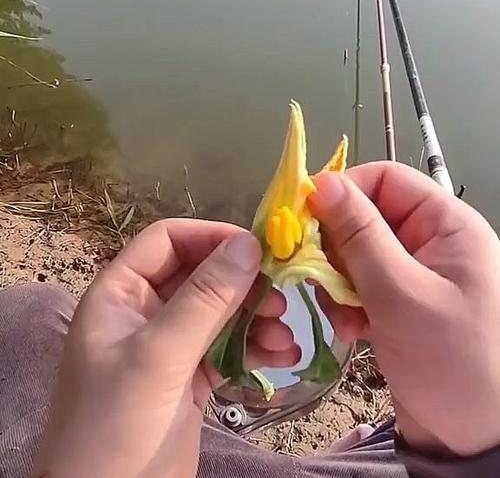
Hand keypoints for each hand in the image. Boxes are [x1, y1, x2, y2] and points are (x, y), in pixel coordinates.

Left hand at [33, 220, 298, 477]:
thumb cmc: (117, 424)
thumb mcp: (159, 356)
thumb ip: (205, 298)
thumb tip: (249, 243)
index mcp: (120, 293)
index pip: (167, 241)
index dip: (211, 237)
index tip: (258, 248)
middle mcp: (144, 312)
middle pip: (200, 275)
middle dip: (242, 284)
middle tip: (282, 298)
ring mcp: (168, 347)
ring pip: (219, 313)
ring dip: (255, 318)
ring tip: (284, 336)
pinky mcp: (189, 379)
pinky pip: (227, 349)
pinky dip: (254, 349)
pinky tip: (282, 358)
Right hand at [310, 162, 499, 456]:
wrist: (474, 438)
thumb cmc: (457, 363)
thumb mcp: (402, 294)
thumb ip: (359, 237)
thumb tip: (322, 184)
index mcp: (446, 224)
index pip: (385, 179)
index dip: (343, 190)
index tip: (305, 215)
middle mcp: (430, 242)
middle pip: (364, 216)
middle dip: (335, 246)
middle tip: (319, 276)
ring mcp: (414, 274)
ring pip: (355, 252)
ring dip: (337, 280)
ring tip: (341, 312)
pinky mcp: (399, 303)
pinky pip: (360, 284)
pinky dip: (346, 302)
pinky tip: (350, 328)